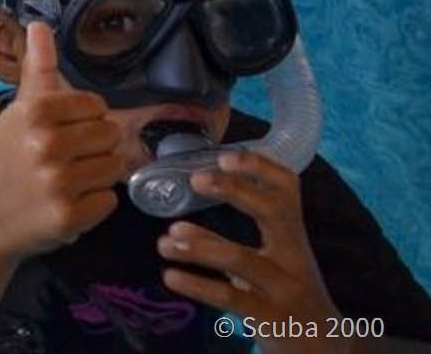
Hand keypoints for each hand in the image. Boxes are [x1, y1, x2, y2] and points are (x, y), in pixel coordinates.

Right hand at [0, 22, 120, 263]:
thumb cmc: (3, 160)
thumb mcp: (16, 112)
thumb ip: (37, 70)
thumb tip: (40, 24)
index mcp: (35, 112)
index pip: (96, 106)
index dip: (84, 119)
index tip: (63, 132)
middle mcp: (47, 144)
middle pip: (111, 135)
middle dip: (94, 147)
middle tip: (67, 159)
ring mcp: (59, 183)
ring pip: (114, 168)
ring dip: (97, 176)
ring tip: (68, 180)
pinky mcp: (70, 217)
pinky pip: (110, 201)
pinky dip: (94, 205)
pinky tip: (69, 202)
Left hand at [158, 150, 344, 352]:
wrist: (325, 348)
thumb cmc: (287, 293)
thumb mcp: (270, 262)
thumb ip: (232, 241)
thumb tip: (176, 226)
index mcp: (294, 236)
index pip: (288, 191)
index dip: (261, 168)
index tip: (225, 155)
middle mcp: (294, 256)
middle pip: (274, 213)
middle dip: (235, 191)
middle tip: (196, 179)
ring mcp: (285, 288)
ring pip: (243, 259)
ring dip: (200, 245)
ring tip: (165, 241)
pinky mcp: (271, 318)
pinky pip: (231, 298)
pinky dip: (198, 285)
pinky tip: (172, 276)